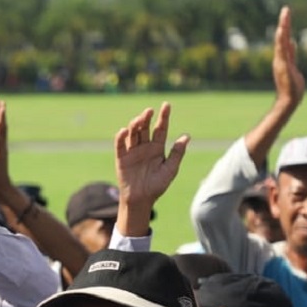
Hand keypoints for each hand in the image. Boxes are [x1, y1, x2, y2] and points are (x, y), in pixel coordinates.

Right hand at [113, 103, 188, 228]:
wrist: (141, 200)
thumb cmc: (157, 186)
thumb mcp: (170, 169)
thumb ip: (177, 153)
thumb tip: (186, 136)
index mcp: (157, 148)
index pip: (160, 129)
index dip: (164, 117)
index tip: (167, 105)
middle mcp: (144, 147)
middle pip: (145, 128)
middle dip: (147, 118)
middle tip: (149, 111)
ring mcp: (132, 152)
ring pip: (133, 133)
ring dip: (135, 124)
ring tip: (139, 119)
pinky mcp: (121, 158)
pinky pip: (120, 145)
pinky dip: (120, 137)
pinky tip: (124, 131)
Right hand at [272, 7, 304, 107]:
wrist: (288, 101)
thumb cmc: (292, 87)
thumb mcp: (292, 66)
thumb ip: (291, 54)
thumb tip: (292, 42)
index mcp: (283, 58)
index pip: (285, 39)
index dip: (286, 26)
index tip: (288, 14)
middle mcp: (279, 58)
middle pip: (281, 37)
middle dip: (283, 23)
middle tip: (286, 9)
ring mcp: (279, 61)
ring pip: (280, 41)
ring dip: (282, 27)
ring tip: (285, 14)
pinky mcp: (282, 65)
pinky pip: (282, 50)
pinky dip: (281, 40)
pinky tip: (283, 30)